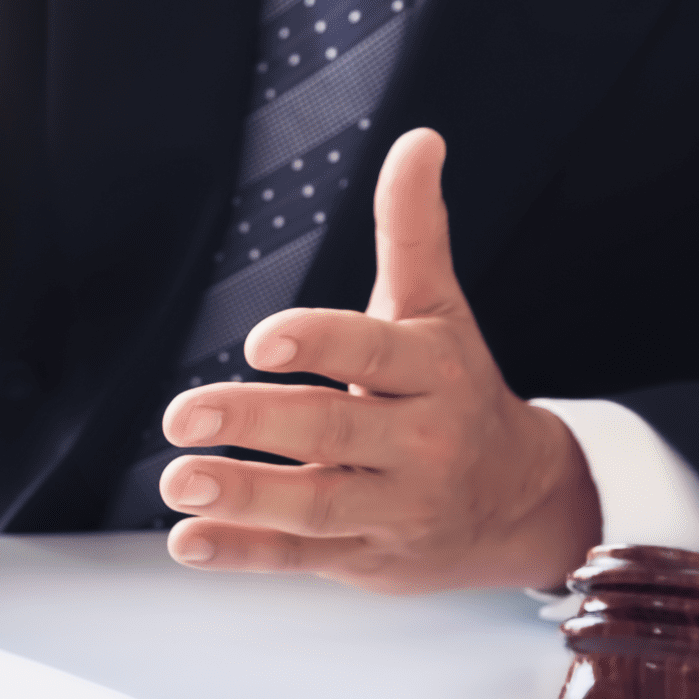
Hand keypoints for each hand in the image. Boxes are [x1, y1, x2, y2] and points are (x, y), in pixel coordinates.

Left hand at [158, 128, 601, 592]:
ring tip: (177, 480)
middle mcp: (419, 444)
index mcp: (432, 373)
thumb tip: (417, 139)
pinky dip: (241, 552)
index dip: (319, 345)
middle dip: (254, 423)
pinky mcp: (363, 558)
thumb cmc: (454, 390)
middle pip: (331, 432)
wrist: (521, 501)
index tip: (260, 340)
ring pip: (314, 504)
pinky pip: (298, 558)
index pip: (373, 355)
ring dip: (242, 496)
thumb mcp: (436, 310)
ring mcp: (392, 508)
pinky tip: (188, 541)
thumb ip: (412, 231)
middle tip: (181, 412)